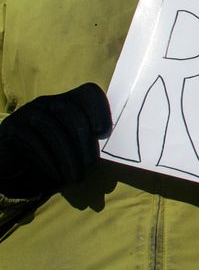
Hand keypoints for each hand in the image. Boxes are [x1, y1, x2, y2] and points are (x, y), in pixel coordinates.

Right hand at [0, 83, 111, 198]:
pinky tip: (58, 174)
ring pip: (54, 130)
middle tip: (90, 165)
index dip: (100, 109)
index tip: (103, 133)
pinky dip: (49, 161)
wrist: (16, 160)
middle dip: (85, 142)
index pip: (89, 93)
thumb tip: (114, 148)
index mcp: (69, 100)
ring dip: (68, 157)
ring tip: (76, 176)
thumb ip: (91, 139)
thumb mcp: (73, 142)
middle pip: (73, 113)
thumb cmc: (53, 150)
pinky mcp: (13, 128)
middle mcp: (49, 101)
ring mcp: (29, 113)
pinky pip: (34, 142)